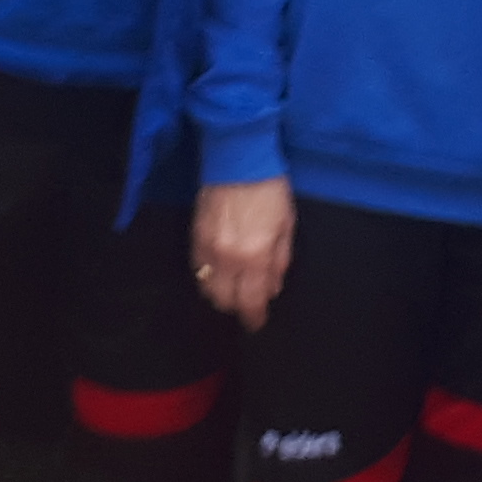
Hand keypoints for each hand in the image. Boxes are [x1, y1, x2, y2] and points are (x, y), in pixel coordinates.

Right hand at [194, 178, 295, 326]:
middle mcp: (227, 257)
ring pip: (206, 287)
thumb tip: (272, 287)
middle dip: (236, 306)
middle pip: (224, 300)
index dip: (253, 317)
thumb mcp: (286, 225)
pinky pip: (196, 268)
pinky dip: (207, 275)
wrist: (238, 158)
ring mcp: (207, 247)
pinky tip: (218, 270)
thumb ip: (279, 260)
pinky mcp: (195, 235)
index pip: (250, 301)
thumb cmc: (270, 189)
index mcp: (254, 256)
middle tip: (247, 302)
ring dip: (220, 292)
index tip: (257, 322)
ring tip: (232, 287)